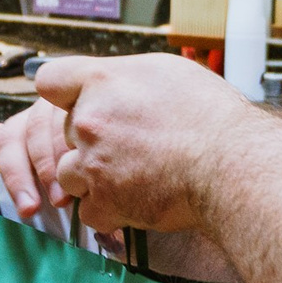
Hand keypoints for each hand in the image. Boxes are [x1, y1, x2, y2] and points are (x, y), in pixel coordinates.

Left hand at [0, 53, 251, 234]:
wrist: (231, 165)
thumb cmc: (212, 118)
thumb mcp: (169, 72)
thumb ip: (128, 77)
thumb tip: (114, 84)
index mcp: (102, 82)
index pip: (50, 81)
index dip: (64, 94)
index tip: (79, 102)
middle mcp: (89, 120)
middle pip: (64, 130)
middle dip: (90, 139)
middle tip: (131, 144)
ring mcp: (92, 163)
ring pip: (68, 172)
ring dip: (93, 176)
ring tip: (133, 174)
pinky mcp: (104, 202)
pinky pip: (88, 210)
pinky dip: (109, 209)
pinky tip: (136, 198)